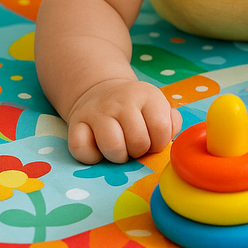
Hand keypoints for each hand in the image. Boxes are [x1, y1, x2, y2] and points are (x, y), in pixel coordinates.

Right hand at [65, 78, 181, 163]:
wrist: (101, 90)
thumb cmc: (136, 108)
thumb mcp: (158, 107)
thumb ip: (171, 123)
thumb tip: (170, 137)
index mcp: (147, 95)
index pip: (161, 129)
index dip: (159, 143)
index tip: (153, 140)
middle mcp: (121, 101)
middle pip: (138, 142)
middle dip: (139, 152)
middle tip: (135, 146)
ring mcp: (97, 111)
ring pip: (113, 148)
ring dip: (118, 156)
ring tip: (120, 149)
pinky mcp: (76, 122)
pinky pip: (82, 150)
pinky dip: (91, 157)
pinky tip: (98, 149)